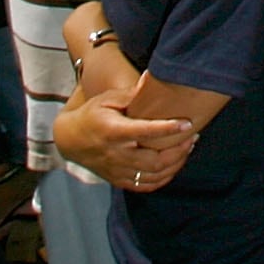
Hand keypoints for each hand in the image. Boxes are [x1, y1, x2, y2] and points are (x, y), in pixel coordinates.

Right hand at [58, 88, 197, 193]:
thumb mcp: (106, 99)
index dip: (168, 129)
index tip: (187, 123)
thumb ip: (131, 93)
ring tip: (187, 148)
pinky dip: (164, 178)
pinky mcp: (119, 180)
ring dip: (175, 163)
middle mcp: (116, 155)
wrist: (70, 140)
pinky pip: (146, 186)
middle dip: (179, 150)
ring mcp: (118, 170)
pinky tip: (174, 165)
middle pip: (154, 160)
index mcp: (113, 132)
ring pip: (153, 175)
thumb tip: (151, 77)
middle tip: (193, 136)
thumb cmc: (92, 114)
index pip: (144, 132)